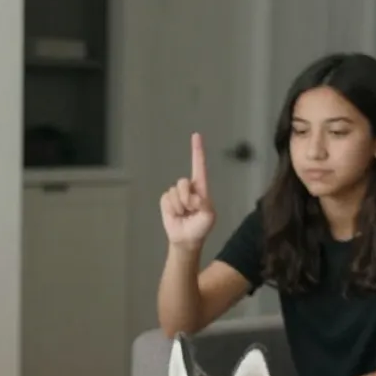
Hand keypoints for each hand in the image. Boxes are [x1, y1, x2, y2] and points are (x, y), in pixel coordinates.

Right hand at [160, 132, 215, 250]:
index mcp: (201, 188)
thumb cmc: (200, 227)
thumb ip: (204, 204)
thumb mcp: (209, 216)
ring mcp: (176, 194)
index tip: (196, 135)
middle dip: (186, 197)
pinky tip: (176, 215)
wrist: (186, 240)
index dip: (197, 151)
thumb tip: (192, 198)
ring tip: (184, 215)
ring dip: (179, 206)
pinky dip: (171, 209)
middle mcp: (188, 188)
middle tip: (191, 210)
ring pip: (174, 192)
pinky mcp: (167, 201)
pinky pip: (166, 199)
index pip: (199, 166)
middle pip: (183, 182)